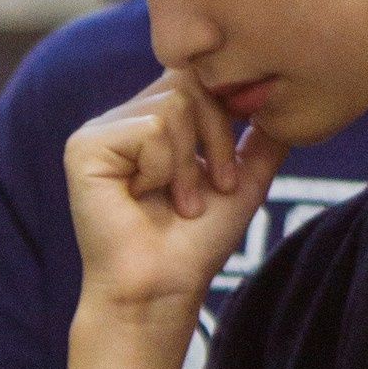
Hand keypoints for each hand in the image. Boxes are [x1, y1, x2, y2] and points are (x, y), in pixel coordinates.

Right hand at [65, 74, 277, 318]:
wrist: (162, 289)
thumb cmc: (195, 244)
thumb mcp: (244, 181)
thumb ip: (262, 138)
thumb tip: (283, 97)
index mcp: (153, 123)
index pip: (198, 79)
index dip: (225, 116)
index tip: (226, 174)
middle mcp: (124, 120)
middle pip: (189, 82)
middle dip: (216, 139)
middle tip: (213, 189)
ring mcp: (100, 132)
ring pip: (173, 105)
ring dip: (189, 166)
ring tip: (179, 203)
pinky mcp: (84, 147)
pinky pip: (149, 129)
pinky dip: (162, 170)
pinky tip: (143, 198)